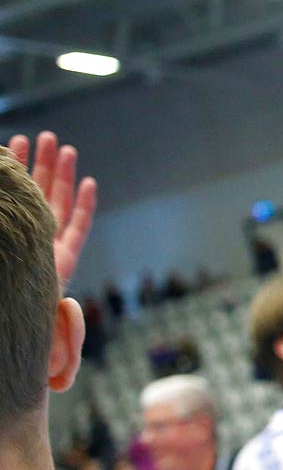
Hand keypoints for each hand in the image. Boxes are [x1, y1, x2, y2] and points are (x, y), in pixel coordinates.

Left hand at [8, 132, 97, 286]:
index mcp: (9, 235)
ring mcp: (46, 249)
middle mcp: (25, 238)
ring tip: (61, 147)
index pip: (17, 198)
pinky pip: (78, 228)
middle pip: (36, 194)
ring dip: (61, 175)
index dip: (17, 172)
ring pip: (57, 204)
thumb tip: (6, 197)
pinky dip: (86, 205)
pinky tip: (88, 183)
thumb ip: (3, 230)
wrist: (8, 333)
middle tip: (42, 137)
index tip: (13, 147)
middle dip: (40, 164)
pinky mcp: (64, 262)